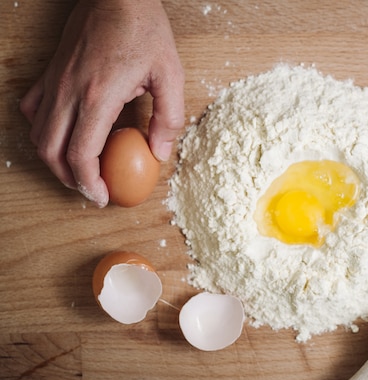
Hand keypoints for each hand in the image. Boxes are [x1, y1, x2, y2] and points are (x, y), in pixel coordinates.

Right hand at [20, 0, 184, 206]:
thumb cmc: (145, 30)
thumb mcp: (170, 75)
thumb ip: (168, 118)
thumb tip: (159, 153)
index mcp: (98, 97)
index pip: (80, 155)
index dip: (89, 184)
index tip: (103, 196)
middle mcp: (68, 93)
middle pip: (51, 152)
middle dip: (70, 179)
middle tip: (92, 189)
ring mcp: (54, 82)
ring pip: (38, 134)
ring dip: (54, 159)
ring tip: (78, 169)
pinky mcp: (50, 72)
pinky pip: (33, 108)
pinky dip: (42, 129)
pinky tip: (63, 134)